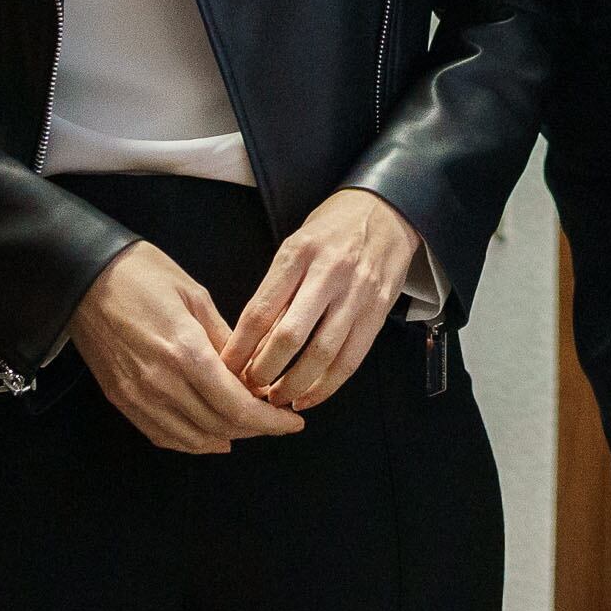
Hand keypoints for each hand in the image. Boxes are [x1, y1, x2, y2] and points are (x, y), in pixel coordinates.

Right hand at [69, 244, 305, 454]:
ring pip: (193, 438)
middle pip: (219, 426)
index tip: (293, 422)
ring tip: (249, 428)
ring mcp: (138, 396)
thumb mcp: (195, 296)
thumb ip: (225, 339)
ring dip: (226, 438)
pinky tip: (211, 436)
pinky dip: (192, 441)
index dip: (270, 421)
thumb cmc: (141, 274)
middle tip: (276, 421)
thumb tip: (250, 372)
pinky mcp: (121, 400)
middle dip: (255, 430)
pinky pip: (162, 435)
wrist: (83, 276)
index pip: (237, 406)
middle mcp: (161, 382)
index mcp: (186, 352)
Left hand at [220, 189, 425, 411]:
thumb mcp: (295, 246)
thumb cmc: (331, 231)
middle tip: (249, 389)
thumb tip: (249, 344)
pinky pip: (351, 359)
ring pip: (322, 354)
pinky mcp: (379, 311)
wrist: (385, 212)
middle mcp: (329, 273)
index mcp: (298, 254)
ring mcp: (357, 294)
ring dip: (295, 385)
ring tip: (277, 399)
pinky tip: (309, 397)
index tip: (225, 369)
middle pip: (290, 336)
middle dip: (264, 371)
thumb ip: (275, 291)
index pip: (260, 311)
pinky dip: (327, 386)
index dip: (240, 348)